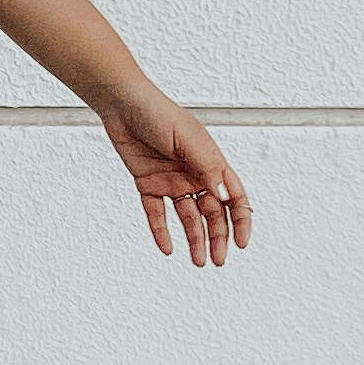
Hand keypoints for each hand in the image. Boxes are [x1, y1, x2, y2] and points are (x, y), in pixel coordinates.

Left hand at [96, 86, 249, 264]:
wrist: (122, 103)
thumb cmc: (159, 113)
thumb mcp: (188, 140)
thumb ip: (207, 169)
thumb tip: (226, 198)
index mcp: (211, 162)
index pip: (234, 197)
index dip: (241, 220)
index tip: (241, 243)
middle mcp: (194, 174)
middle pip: (212, 213)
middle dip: (218, 237)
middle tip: (218, 260)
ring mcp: (172, 181)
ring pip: (188, 217)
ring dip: (195, 239)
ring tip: (198, 261)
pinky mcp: (149, 184)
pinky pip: (157, 213)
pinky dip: (161, 231)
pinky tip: (167, 248)